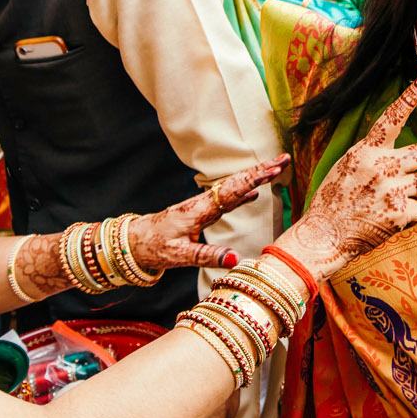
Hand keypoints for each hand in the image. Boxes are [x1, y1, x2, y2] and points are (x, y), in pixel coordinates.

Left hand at [126, 157, 287, 270]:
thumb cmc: (153, 247)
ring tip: (274, 170)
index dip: (255, 180)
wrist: (132, 242)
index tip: (275, 168)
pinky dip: (242, 195)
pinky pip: (227, 201)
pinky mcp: (201, 214)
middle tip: (284, 159)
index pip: (233, 191)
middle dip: (261, 171)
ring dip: (254, 180)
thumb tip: (235, 258)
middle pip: (236, 183)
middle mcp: (203, 204)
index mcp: (200, 209)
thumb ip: (207, 256)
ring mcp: (203, 207)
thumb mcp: (179, 256)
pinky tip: (253, 196)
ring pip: (233, 189)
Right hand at [279, 76, 416, 281]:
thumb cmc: (333, 202)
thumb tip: (400, 153)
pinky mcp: (399, 213)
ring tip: (396, 200)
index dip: (411, 97)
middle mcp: (380, 166)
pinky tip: (393, 218)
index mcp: (364, 151)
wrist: (323, 236)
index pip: (392, 118)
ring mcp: (391, 189)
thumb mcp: (346, 167)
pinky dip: (411, 215)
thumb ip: (372, 156)